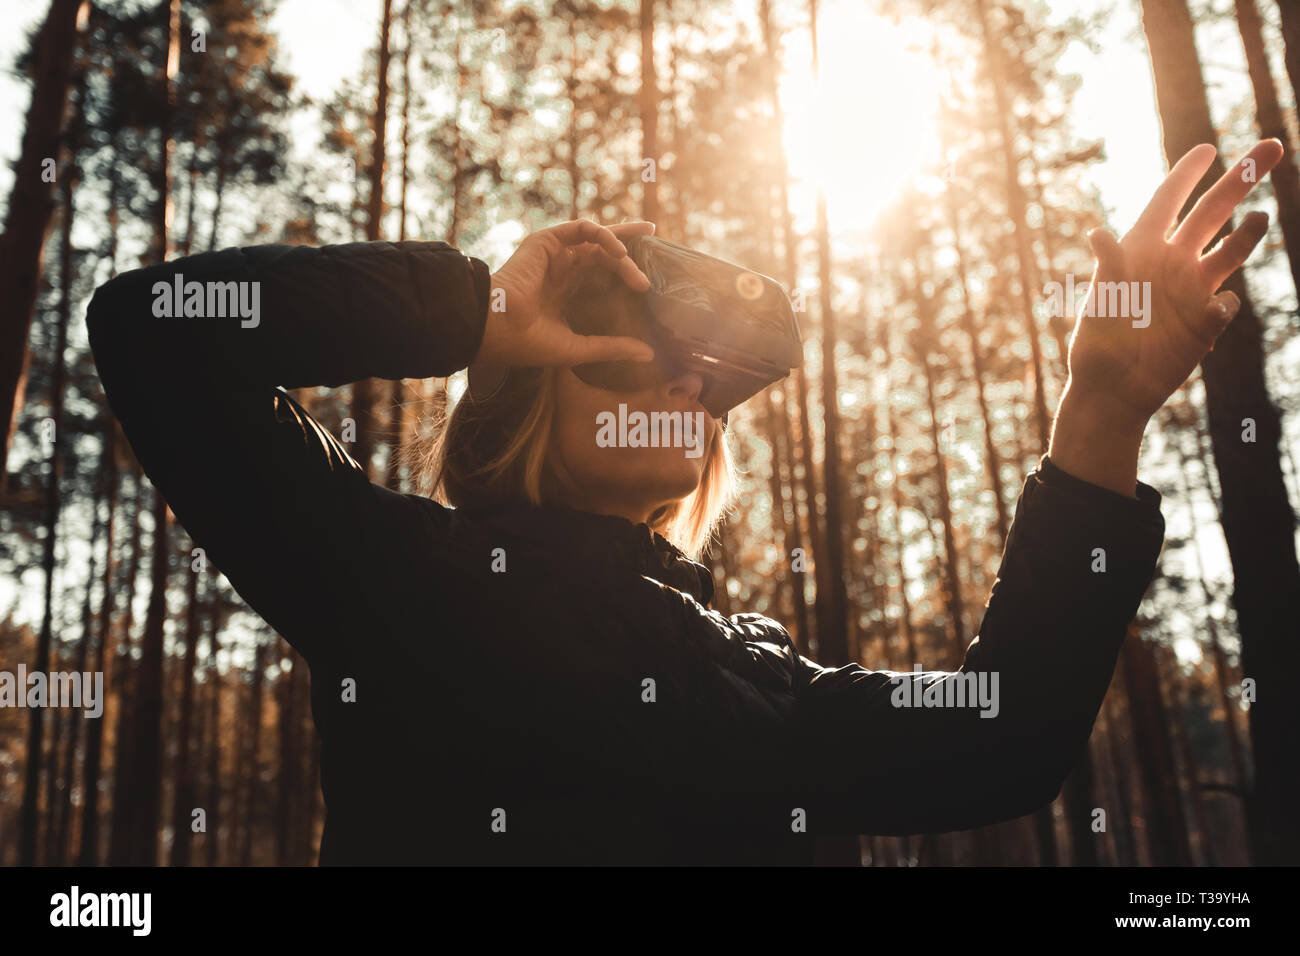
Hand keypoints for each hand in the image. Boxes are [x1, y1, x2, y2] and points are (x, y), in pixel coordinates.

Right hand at [474, 219, 657, 367]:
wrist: (498, 329)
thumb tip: (648, 354)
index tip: (649, 283)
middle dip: (631, 252)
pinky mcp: (546, 241)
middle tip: (654, 257)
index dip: (625, 273)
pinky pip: (581, 229)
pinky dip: (603, 236)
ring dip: (622, 248)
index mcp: (564, 292)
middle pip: (603, 253)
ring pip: (596, 240)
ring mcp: (553, 254)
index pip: (601, 275)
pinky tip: (620, 254)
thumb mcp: (580, 349)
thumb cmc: (529, 344)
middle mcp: (560, 270)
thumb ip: (613, 348)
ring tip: (639, 272)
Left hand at [1066, 139, 1281, 424]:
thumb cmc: (1096, 349)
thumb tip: (1098, 234)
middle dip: (1240, 179)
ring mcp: (1192, 290)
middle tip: (1271, 146)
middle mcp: (1171, 263)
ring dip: (1248, 233)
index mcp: (1140, 251)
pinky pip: (1227, 304)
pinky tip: (1215, 309)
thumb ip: (1109, 270)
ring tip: (1259, 217)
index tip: (1207, 149)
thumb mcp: (1099, 307)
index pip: (1167, 202)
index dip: (1186, 174)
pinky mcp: (1206, 322)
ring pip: (1231, 250)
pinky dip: (1226, 304)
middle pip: (1213, 212)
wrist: (1113, 393)